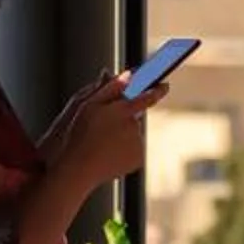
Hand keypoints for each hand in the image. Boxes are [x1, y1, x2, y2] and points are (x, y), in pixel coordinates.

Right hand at [45, 69, 158, 189]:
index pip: (147, 95)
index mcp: (122, 110)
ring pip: (132, 133)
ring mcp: (137, 143)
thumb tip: (128, 73)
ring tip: (102, 144)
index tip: (165, 85)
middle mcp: (134, 126)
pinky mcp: (138, 158)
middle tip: (102, 128)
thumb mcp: (87, 105)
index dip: (157, 89)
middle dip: (123, 118)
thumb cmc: (78, 135)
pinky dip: (124, 149)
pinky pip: (134, 148)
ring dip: (122, 135)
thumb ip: (110, 88)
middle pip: (134, 116)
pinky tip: (108, 153)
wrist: (78, 170)